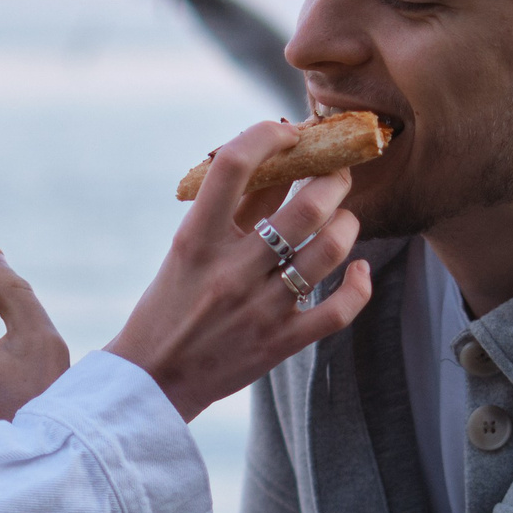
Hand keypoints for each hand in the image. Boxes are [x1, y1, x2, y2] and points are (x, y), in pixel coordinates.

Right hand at [107, 121, 373, 422]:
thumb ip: (232, 209)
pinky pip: (340, 309)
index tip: (288, 132)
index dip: (267, 135)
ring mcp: (260, 308)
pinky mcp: (281, 342)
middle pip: (307, 207)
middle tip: (335, 173)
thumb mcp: (188, 250)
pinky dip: (359, 283)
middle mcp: (230, 271)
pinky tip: (358, 269)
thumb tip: (280, 160)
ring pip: (331, 250)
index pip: (233, 165)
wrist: (154, 379)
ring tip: (343, 218)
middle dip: (334, 178)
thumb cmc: (171, 304)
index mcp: (196, 239)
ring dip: (348, 223)